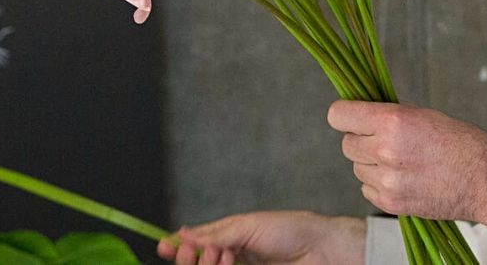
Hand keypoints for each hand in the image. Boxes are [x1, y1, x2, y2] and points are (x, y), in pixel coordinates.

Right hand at [157, 210, 365, 263]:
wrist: (321, 250)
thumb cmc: (290, 230)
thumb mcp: (249, 225)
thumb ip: (217, 233)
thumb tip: (184, 235)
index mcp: (230, 239)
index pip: (197, 245)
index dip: (179, 248)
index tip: (165, 246)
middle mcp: (232, 258)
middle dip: (190, 259)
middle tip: (196, 250)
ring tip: (224, 254)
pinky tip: (230, 262)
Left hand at [327, 101, 486, 234]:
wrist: (485, 180)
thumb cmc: (461, 142)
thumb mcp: (424, 114)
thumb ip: (390, 113)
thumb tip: (365, 111)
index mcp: (393, 121)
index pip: (339, 115)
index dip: (344, 114)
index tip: (350, 115)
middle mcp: (385, 150)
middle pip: (347, 144)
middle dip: (361, 139)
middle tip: (383, 139)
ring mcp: (387, 180)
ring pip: (356, 168)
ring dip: (370, 163)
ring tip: (400, 161)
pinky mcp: (391, 203)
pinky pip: (367, 189)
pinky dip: (378, 184)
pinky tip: (402, 178)